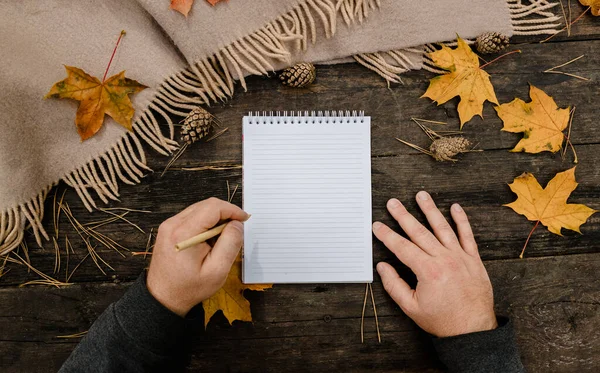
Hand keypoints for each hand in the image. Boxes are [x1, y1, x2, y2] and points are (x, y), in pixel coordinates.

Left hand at [147, 198, 248, 316]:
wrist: (163, 297)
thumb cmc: (189, 288)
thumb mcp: (217, 270)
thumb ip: (230, 244)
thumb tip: (237, 224)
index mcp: (184, 233)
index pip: (213, 207)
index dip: (232, 210)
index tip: (244, 219)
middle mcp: (173, 224)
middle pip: (206, 205)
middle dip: (225, 214)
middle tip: (236, 230)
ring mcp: (168, 226)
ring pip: (199, 209)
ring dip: (215, 219)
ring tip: (221, 239)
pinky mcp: (168, 230)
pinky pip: (192, 217)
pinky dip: (205, 224)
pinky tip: (209, 240)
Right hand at [373, 191, 496, 337]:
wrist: (473, 330)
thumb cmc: (443, 321)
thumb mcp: (411, 307)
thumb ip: (394, 285)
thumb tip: (382, 267)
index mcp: (428, 271)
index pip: (402, 247)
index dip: (387, 235)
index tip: (378, 225)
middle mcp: (445, 259)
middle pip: (419, 232)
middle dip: (403, 216)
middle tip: (393, 203)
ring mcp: (461, 257)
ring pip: (442, 228)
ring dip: (430, 210)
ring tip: (421, 196)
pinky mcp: (474, 260)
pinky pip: (467, 236)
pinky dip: (461, 221)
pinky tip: (455, 208)